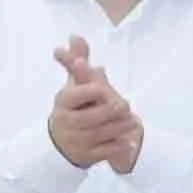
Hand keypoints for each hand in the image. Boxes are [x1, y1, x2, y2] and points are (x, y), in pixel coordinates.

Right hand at [44, 38, 144, 174]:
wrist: (61, 145)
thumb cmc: (73, 107)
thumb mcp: (74, 86)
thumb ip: (77, 62)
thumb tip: (76, 36)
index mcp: (63, 103)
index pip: (75, 95)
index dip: (91, 91)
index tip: (102, 88)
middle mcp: (67, 122)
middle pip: (96, 114)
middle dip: (112, 109)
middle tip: (124, 106)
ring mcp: (77, 141)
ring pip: (105, 132)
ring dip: (121, 126)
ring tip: (131, 120)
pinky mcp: (87, 156)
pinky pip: (108, 150)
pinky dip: (120, 146)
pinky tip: (130, 141)